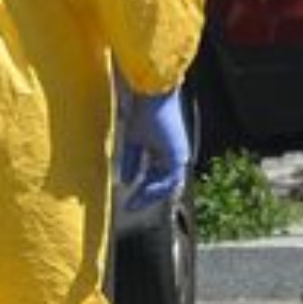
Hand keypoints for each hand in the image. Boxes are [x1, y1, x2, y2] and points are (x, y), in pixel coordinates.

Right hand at [121, 87, 189, 211]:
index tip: (127, 199)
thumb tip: (124, 180)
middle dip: (145, 197)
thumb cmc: (143, 110)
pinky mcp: (177, 155)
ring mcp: (177, 155)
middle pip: (162, 183)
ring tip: (134, 205)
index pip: (152, 175)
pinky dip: (156, 189)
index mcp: (162, 149)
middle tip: (130, 207)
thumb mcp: (132, 140)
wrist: (153, 96)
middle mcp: (173, 154)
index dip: (140, 188)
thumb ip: (130, 161)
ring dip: (151, 196)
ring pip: (168, 185)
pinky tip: (143, 194)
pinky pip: (170, 180)